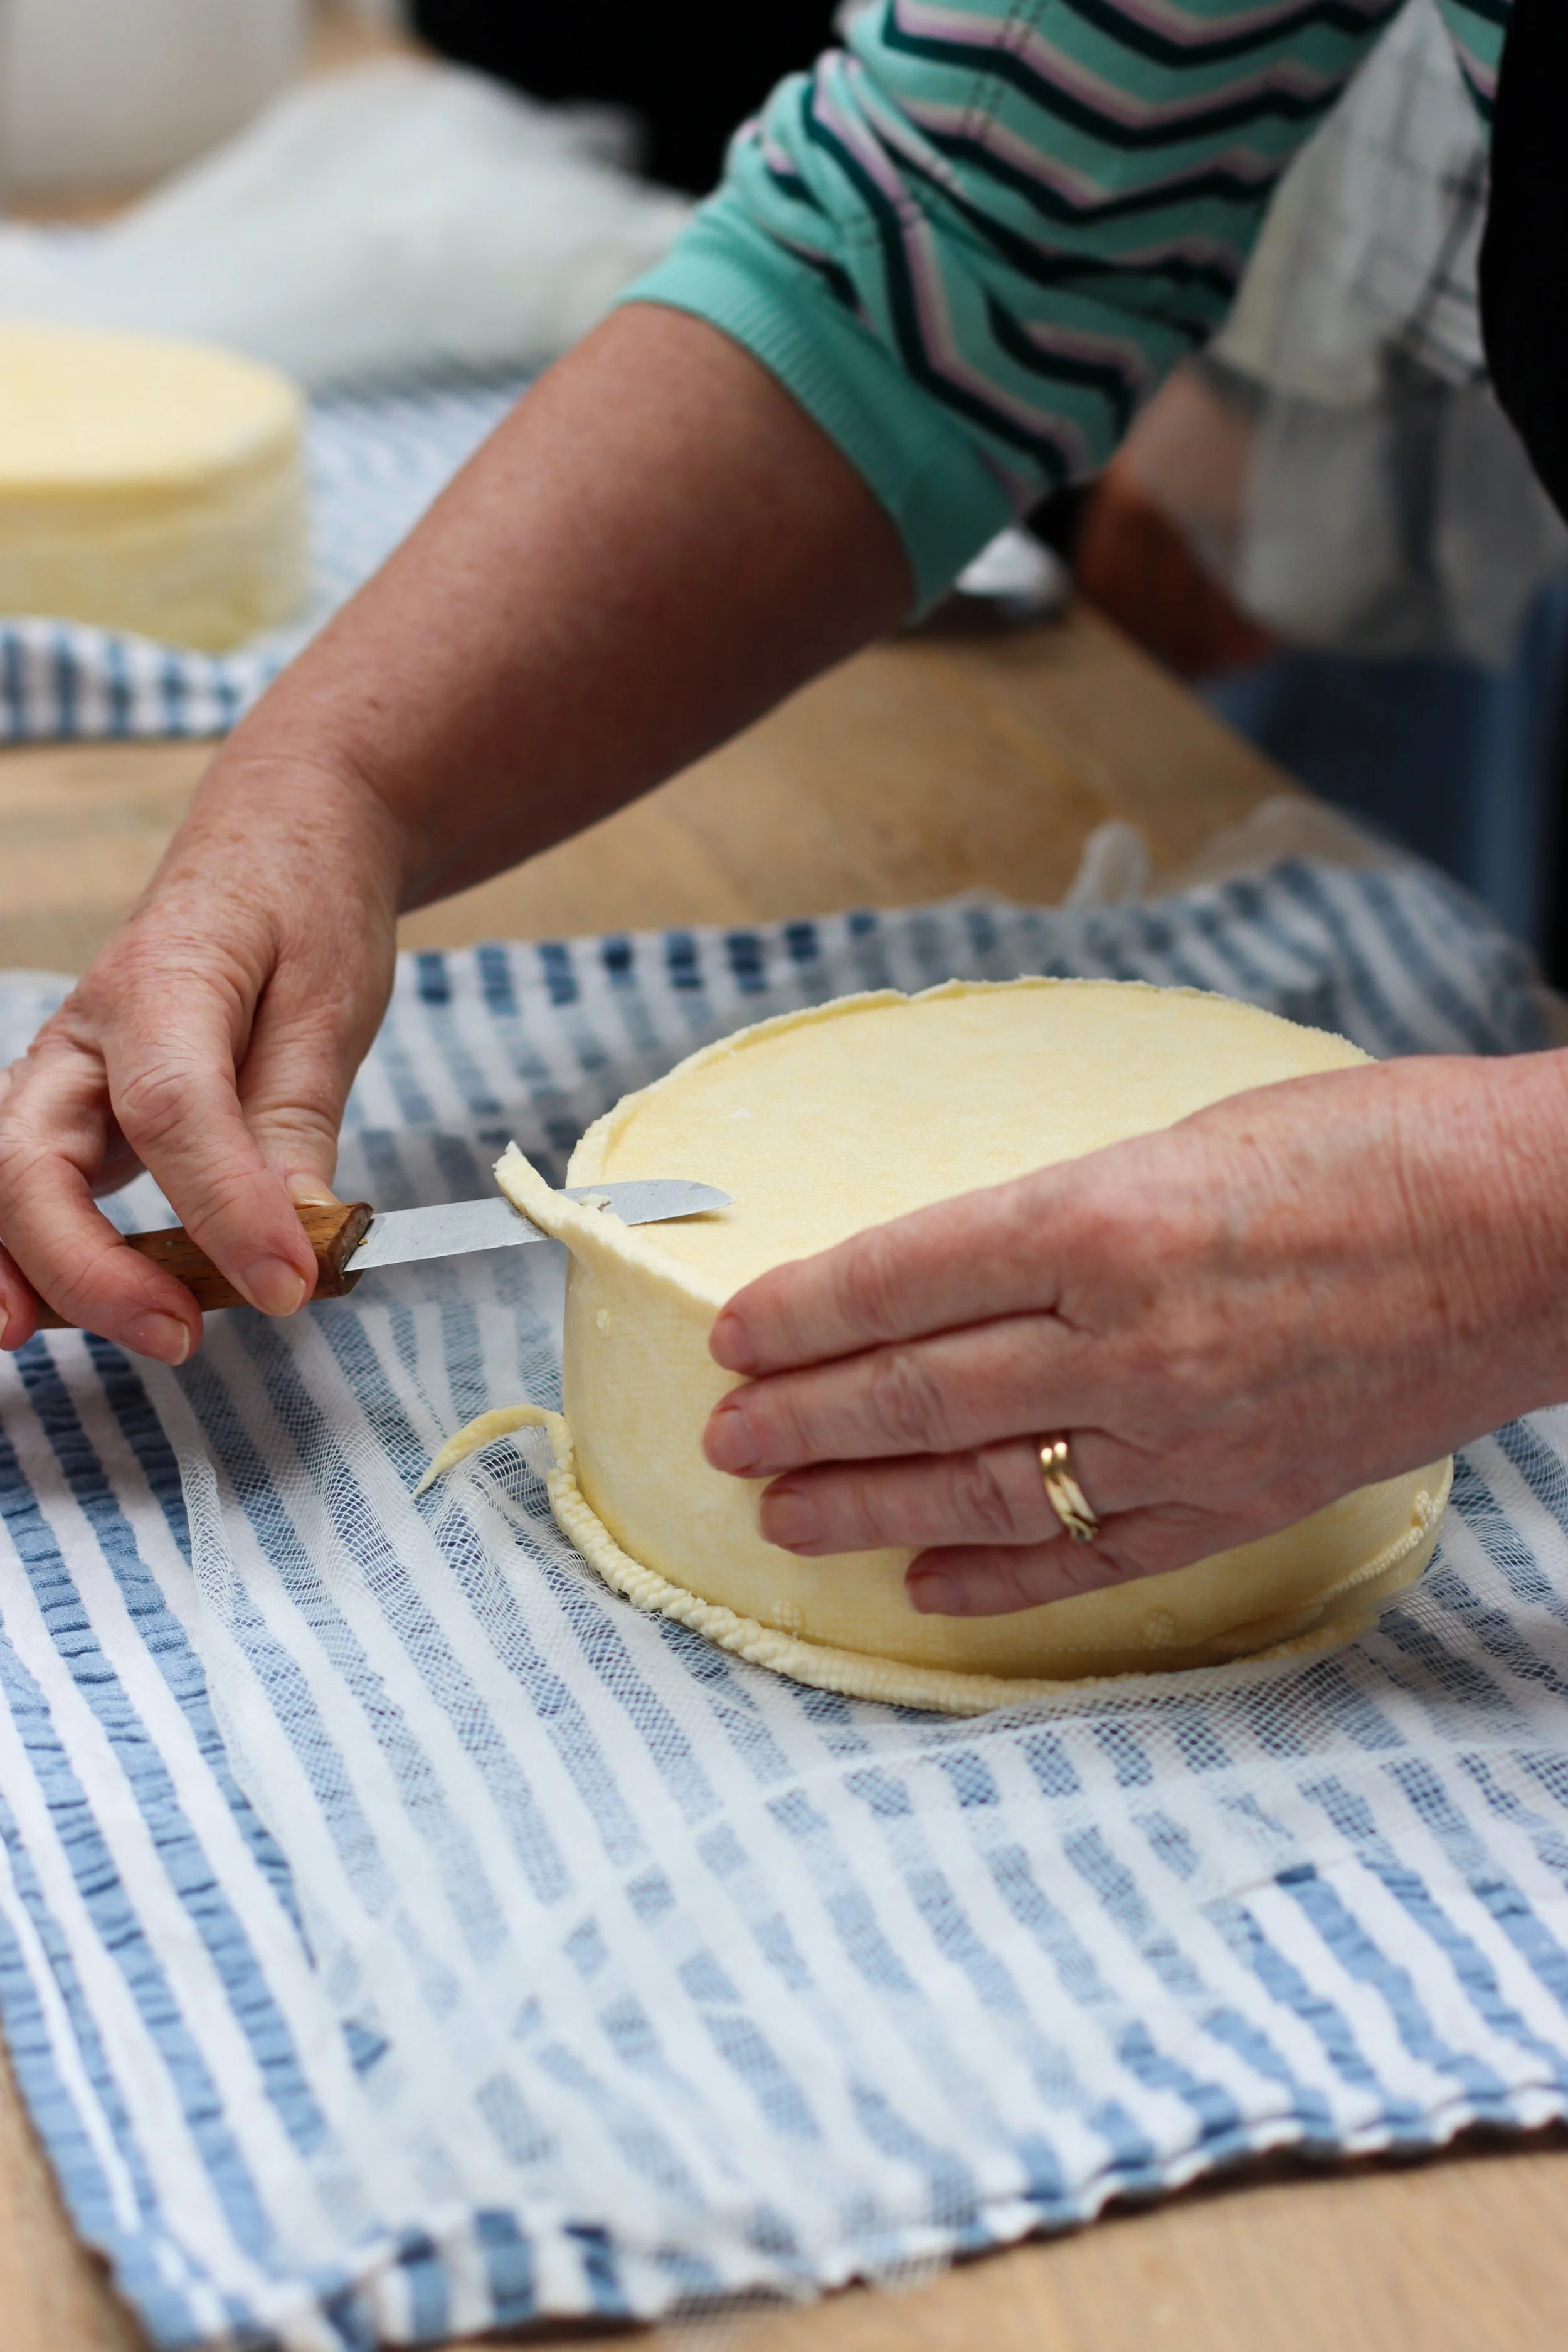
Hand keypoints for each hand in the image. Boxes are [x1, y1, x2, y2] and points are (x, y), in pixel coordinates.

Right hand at [0, 306, 907, 1360]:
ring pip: (4, 1178)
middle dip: (87, 1264)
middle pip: (32, 1158)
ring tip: (50, 1345)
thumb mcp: (334, 999)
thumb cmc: (307, 910)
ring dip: (26, 1268)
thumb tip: (296, 1240)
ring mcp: (66, 1073)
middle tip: (183, 1338)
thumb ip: (301, 1116)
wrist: (278, 840)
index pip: (174, 1110)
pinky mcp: (74, 1110)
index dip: (225, 1209)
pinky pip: (26, 1187)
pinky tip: (43, 1316)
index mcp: (162, 981)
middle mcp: (85, 1030)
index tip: (292, 1287)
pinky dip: (29, 1254)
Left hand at [702, 1052, 1567, 1615]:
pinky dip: (995, 1579)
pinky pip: (1089, 1556)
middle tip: (722, 1437)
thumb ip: (1070, 1218)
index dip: (802, 1310)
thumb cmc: (1372, 1151)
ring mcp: (1182, 1436)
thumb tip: (960, 1274)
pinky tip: (918, 1587)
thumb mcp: (1187, 1140)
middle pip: (920, 1393)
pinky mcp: (1238, 1502)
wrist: (1533, 1236)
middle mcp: (1128, 1340)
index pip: (903, 1275)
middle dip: (803, 1418)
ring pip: (982, 1488)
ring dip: (865, 1505)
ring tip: (777, 1514)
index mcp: (1106, 1219)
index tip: (732, 1333)